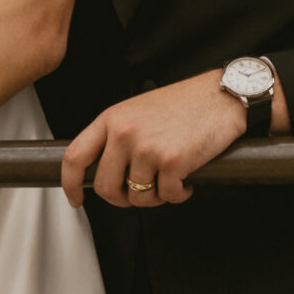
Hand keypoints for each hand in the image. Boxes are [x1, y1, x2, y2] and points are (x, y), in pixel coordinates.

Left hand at [62, 71, 265, 209]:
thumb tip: (105, 171)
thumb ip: (117, 136)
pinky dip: (179, 194)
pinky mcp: (172, 162)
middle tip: (140, 193)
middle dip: (123, 199)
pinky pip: (167, 197)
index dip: (71, 184)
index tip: (76, 199)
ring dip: (156, 196)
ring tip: (169, 179)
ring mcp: (147, 148)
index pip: (75, 156)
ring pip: (138, 197)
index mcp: (112, 119)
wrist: (221, 95)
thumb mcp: (138, 111)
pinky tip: (187, 179)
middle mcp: (125, 133)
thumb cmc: (184, 103)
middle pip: (106, 187)